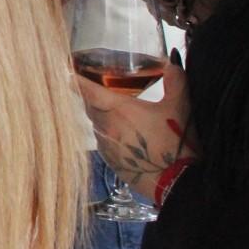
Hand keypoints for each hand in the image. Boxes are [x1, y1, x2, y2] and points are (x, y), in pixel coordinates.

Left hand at [77, 58, 192, 199]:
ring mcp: (106, 147)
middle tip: (98, 88)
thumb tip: (172, 64)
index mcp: (119, 110)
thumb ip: (176, 82)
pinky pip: (103, 142)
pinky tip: (125, 136)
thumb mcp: (181, 108)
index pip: (86, 89)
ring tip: (116, 113)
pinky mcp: (111, 163)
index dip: (75, 78)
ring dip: (101, 116)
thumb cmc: (177, 145)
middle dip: (91, 96)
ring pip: (95, 124)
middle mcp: (106, 127)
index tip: (67, 70)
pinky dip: (108, 135)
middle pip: (89, 106)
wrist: (178, 185)